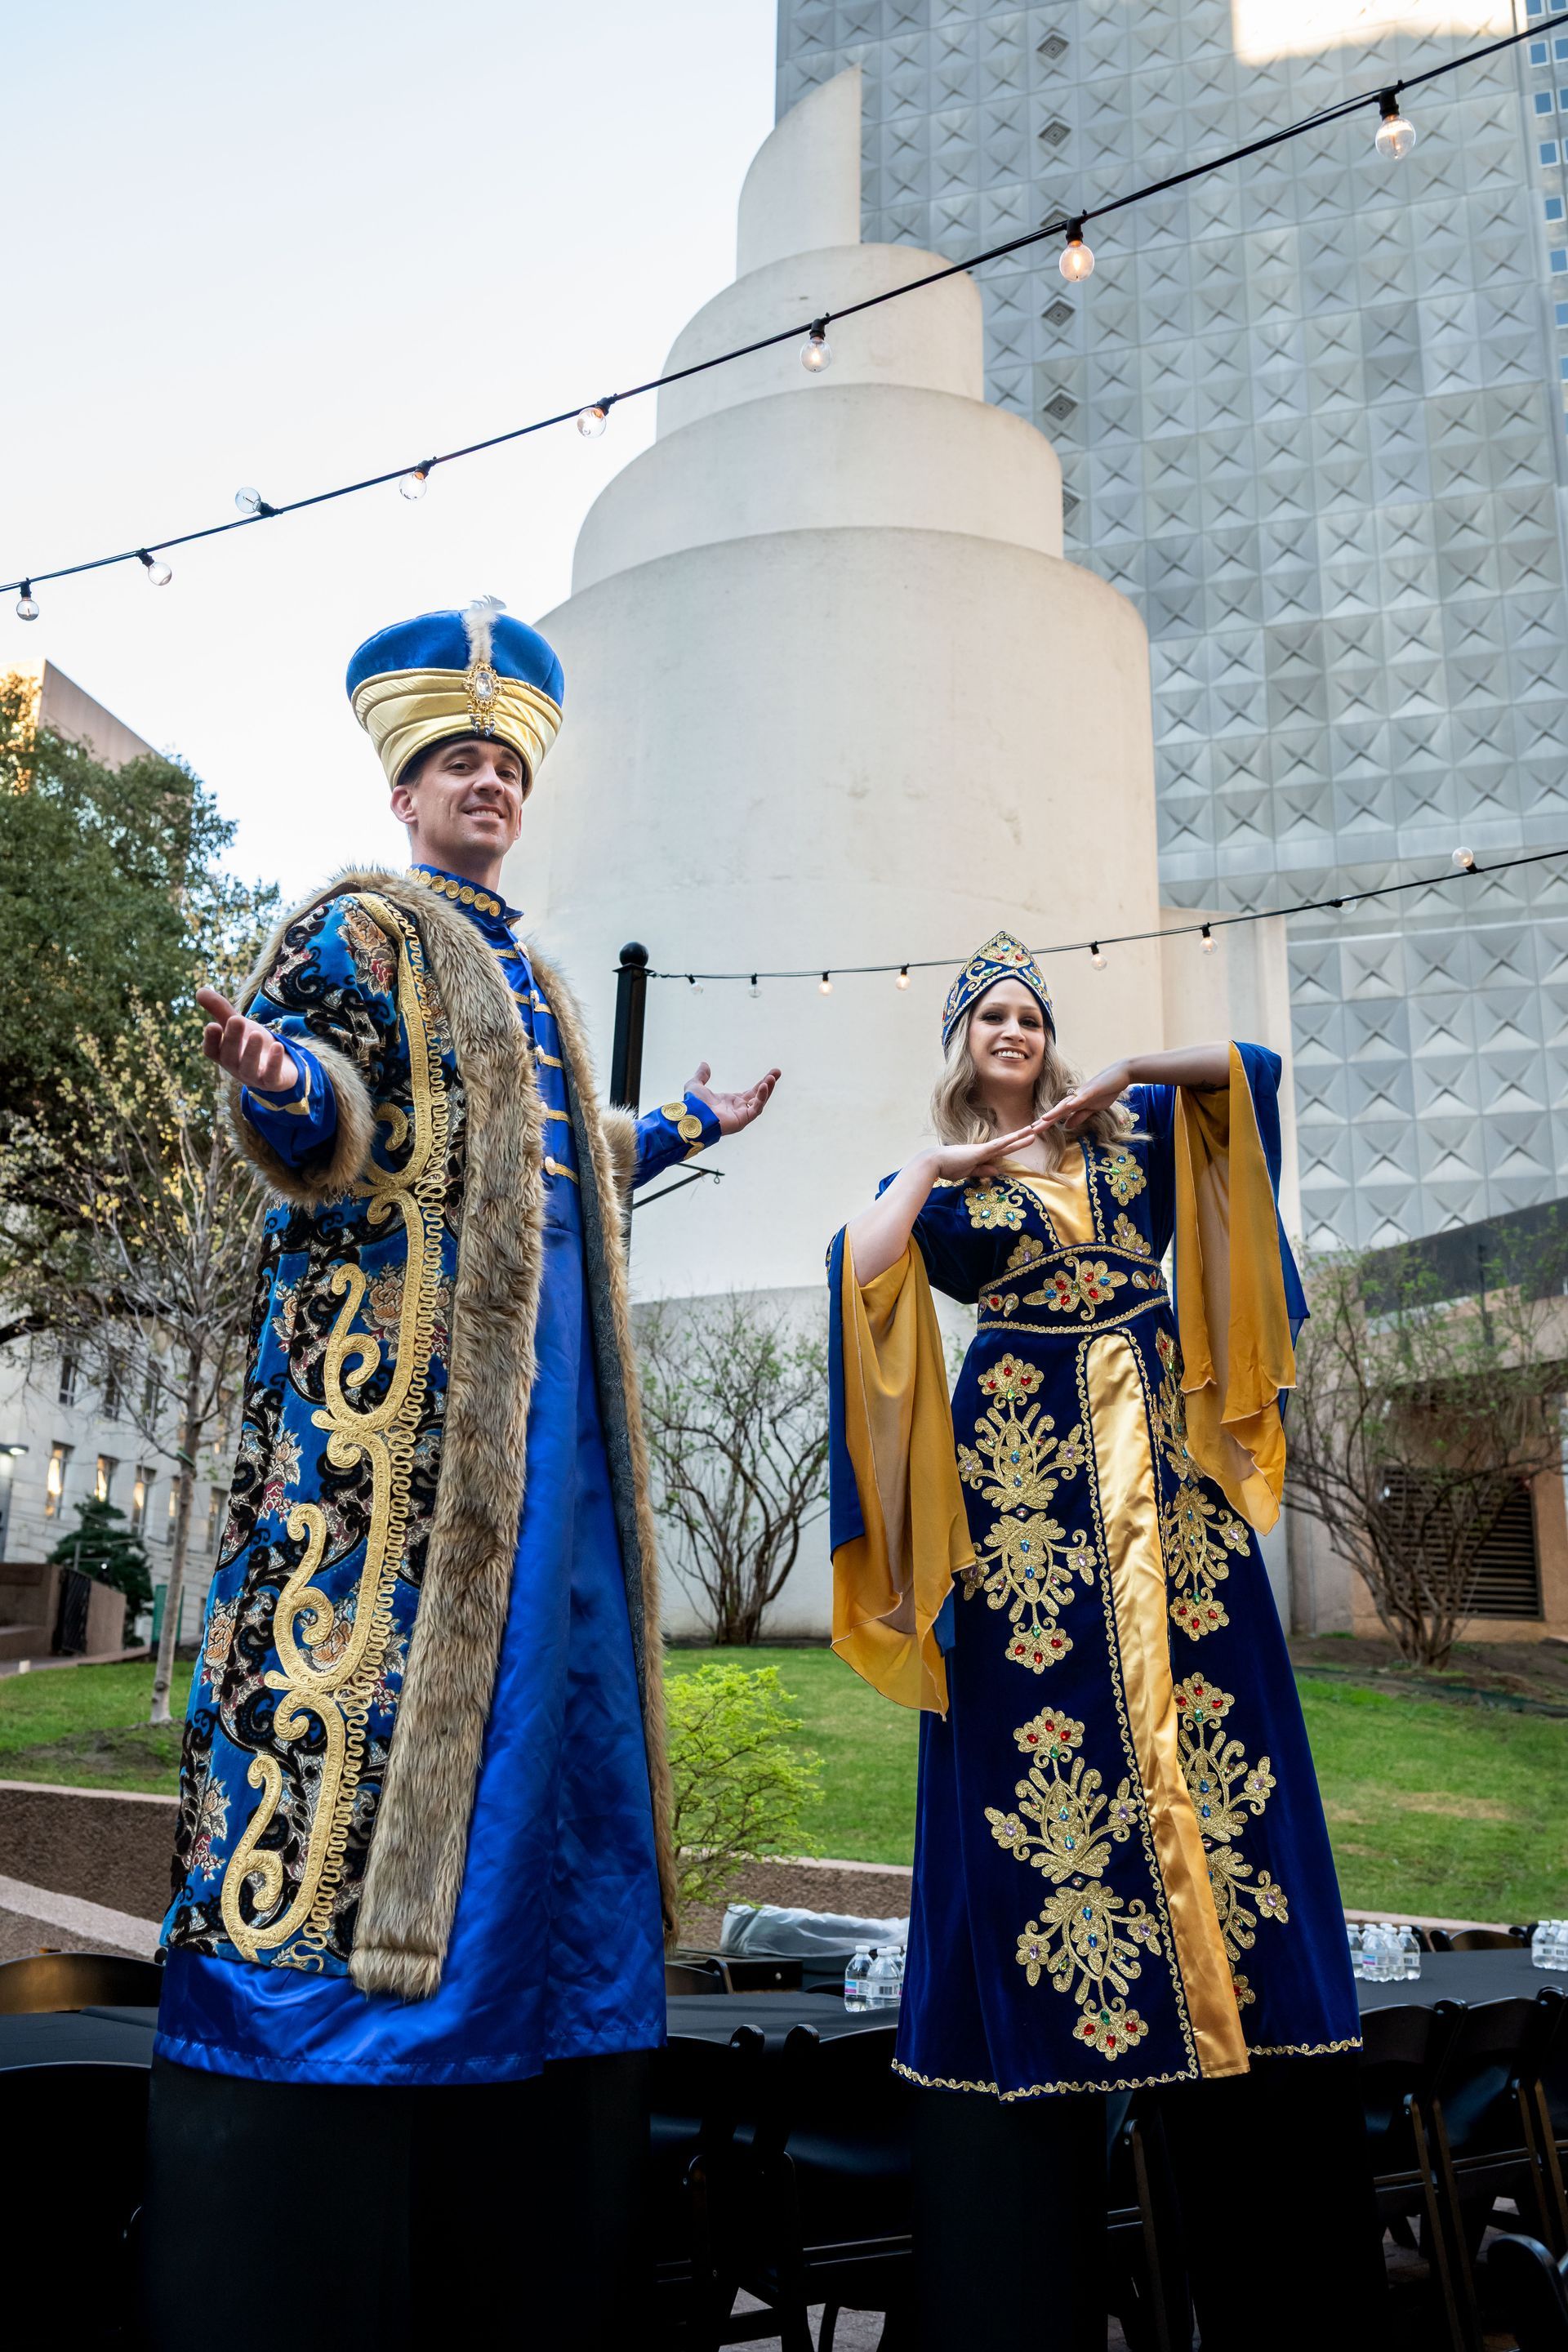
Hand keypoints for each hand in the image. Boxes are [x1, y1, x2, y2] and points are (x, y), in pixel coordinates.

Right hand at [197, 986, 299, 1094]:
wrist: (280, 1065)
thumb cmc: (252, 1043)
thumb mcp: (237, 1025)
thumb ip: (220, 1010)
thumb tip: (199, 990)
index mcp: (223, 1054)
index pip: (211, 1050)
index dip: (211, 1040)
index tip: (212, 1025)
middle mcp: (235, 1067)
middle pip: (230, 1056)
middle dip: (232, 1038)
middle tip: (236, 1019)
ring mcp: (253, 1076)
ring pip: (249, 1067)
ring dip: (252, 1051)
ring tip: (257, 1034)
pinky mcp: (272, 1082)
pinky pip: (271, 1076)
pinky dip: (274, 1063)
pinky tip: (278, 1046)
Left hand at [685, 1061, 780, 1136]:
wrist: (692, 1116)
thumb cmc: (693, 1104)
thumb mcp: (696, 1085)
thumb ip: (701, 1075)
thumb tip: (704, 1064)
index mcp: (731, 1102)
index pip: (752, 1092)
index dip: (761, 1083)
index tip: (771, 1073)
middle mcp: (738, 1109)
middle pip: (759, 1096)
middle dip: (769, 1084)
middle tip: (777, 1072)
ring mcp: (741, 1116)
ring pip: (760, 1102)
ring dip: (767, 1090)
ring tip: (772, 1077)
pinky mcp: (743, 1120)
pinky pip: (756, 1109)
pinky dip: (762, 1098)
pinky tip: (764, 1086)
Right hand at [925, 1122, 1048, 1183]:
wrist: (934, 1163)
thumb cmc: (948, 1167)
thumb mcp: (969, 1172)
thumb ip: (982, 1171)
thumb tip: (996, 1171)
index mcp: (984, 1155)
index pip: (1005, 1150)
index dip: (1017, 1145)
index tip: (1029, 1140)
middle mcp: (986, 1149)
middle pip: (1009, 1143)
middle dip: (1024, 1138)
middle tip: (1039, 1130)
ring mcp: (983, 1149)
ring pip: (1006, 1141)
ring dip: (1020, 1136)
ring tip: (1035, 1130)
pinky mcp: (979, 1151)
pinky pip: (996, 1145)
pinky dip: (1008, 1141)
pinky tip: (1018, 1136)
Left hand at [1036, 1059, 1131, 1133]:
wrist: (1119, 1075)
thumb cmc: (1105, 1091)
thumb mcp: (1092, 1109)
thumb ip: (1079, 1116)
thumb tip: (1066, 1126)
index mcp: (1075, 1104)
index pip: (1058, 1116)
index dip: (1047, 1124)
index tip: (1034, 1132)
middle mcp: (1075, 1098)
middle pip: (1057, 1111)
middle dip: (1045, 1121)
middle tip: (1031, 1130)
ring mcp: (1082, 1093)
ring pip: (1066, 1104)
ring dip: (1054, 1112)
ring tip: (1043, 1119)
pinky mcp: (1092, 1090)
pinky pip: (1082, 1097)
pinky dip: (1075, 1102)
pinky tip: (1067, 1107)